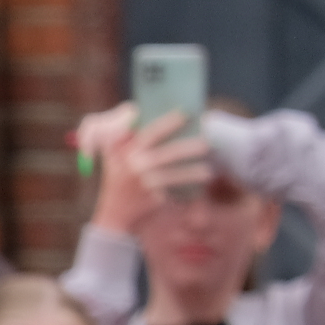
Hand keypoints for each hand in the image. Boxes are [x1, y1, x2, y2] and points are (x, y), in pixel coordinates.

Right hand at [82, 106, 209, 234]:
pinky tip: (204, 178)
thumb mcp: (115, 154)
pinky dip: (189, 184)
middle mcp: (134, 165)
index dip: (168, 123)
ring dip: (192, 171)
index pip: (150, 133)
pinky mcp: (150, 197)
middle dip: (188, 147)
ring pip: (172, 175)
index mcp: (127, 150)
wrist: (115, 212)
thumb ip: (126, 134)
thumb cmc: (119, 176)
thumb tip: (141, 113)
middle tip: (207, 142)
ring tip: (209, 168)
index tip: (186, 114)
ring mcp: (142, 182)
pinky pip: (174, 189)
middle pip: (167, 154)